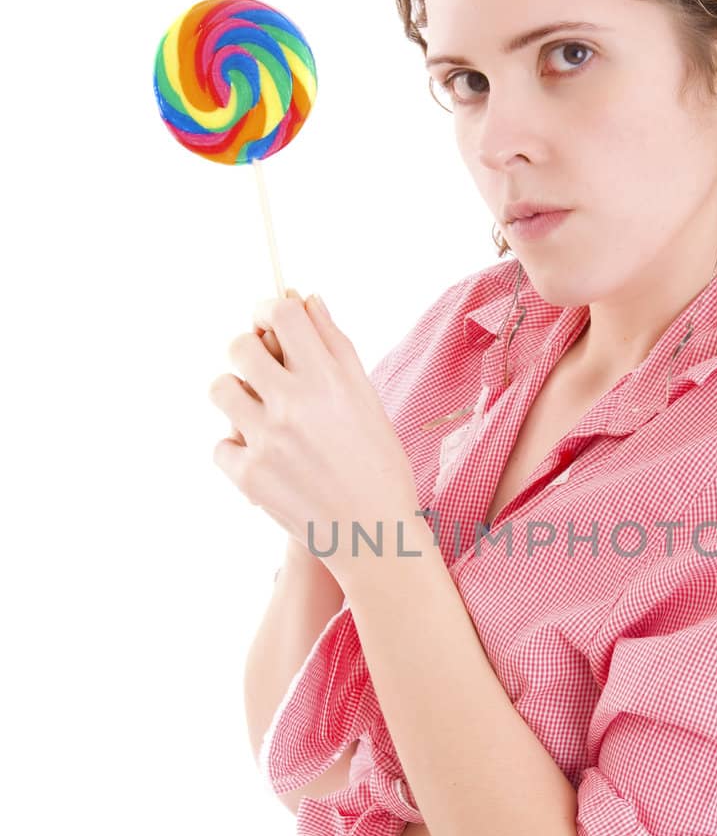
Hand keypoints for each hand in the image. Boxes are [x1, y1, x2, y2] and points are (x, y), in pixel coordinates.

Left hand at [209, 292, 418, 577]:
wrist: (373, 535)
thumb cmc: (378, 464)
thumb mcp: (367, 399)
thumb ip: (335, 346)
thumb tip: (306, 300)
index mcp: (329, 380)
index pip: (282, 314)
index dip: (270, 308)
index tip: (270, 321)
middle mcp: (295, 405)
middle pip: (239, 345)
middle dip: (247, 350)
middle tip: (260, 369)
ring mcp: (267, 441)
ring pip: (220, 389)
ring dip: (234, 396)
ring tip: (257, 415)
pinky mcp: (248, 476)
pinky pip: (220, 443)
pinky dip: (237, 449)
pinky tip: (265, 460)